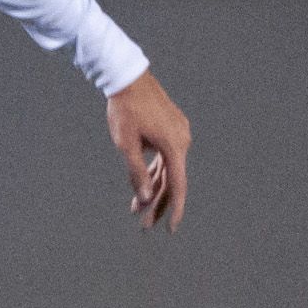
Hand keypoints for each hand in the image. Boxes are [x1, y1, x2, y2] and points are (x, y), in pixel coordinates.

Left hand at [105, 70, 190, 230]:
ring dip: (154, 188)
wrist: (128, 78)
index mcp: (175, 147)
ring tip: (136, 208)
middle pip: (172, 180)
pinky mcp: (173, 128)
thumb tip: (146, 199)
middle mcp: (183, 141)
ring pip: (169, 169)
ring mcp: (179, 134)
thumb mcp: (126, 145)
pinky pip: (167, 156)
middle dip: (157, 204)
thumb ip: (137, 173)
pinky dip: (155, 171)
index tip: (170, 229)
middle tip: (143, 225)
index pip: (177, 187)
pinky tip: (144, 183)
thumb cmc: (125, 111)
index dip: (174, 210)